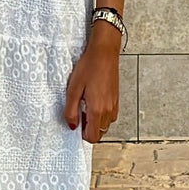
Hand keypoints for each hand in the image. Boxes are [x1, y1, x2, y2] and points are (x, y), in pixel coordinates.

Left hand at [63, 25, 119, 142]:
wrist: (104, 52)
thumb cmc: (88, 67)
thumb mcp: (73, 89)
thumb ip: (71, 111)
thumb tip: (72, 126)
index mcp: (97, 110)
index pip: (93, 137)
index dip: (82, 134)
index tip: (76, 122)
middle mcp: (108, 110)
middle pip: (100, 133)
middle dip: (89, 128)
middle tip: (80, 112)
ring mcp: (114, 105)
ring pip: (106, 125)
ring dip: (96, 121)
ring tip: (87, 105)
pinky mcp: (117, 99)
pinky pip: (110, 116)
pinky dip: (102, 114)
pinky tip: (95, 100)